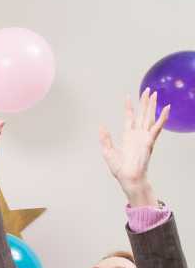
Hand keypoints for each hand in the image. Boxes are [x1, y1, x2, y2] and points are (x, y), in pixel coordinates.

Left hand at [99, 88, 169, 206]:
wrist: (128, 177)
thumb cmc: (120, 169)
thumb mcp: (108, 152)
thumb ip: (105, 139)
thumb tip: (101, 126)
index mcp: (127, 137)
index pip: (129, 118)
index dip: (129, 108)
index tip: (128, 97)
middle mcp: (137, 135)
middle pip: (141, 114)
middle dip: (144, 102)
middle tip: (148, 90)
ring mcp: (144, 137)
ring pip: (149, 117)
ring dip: (152, 106)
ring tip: (155, 94)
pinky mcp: (149, 141)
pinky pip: (157, 127)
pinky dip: (162, 118)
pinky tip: (167, 108)